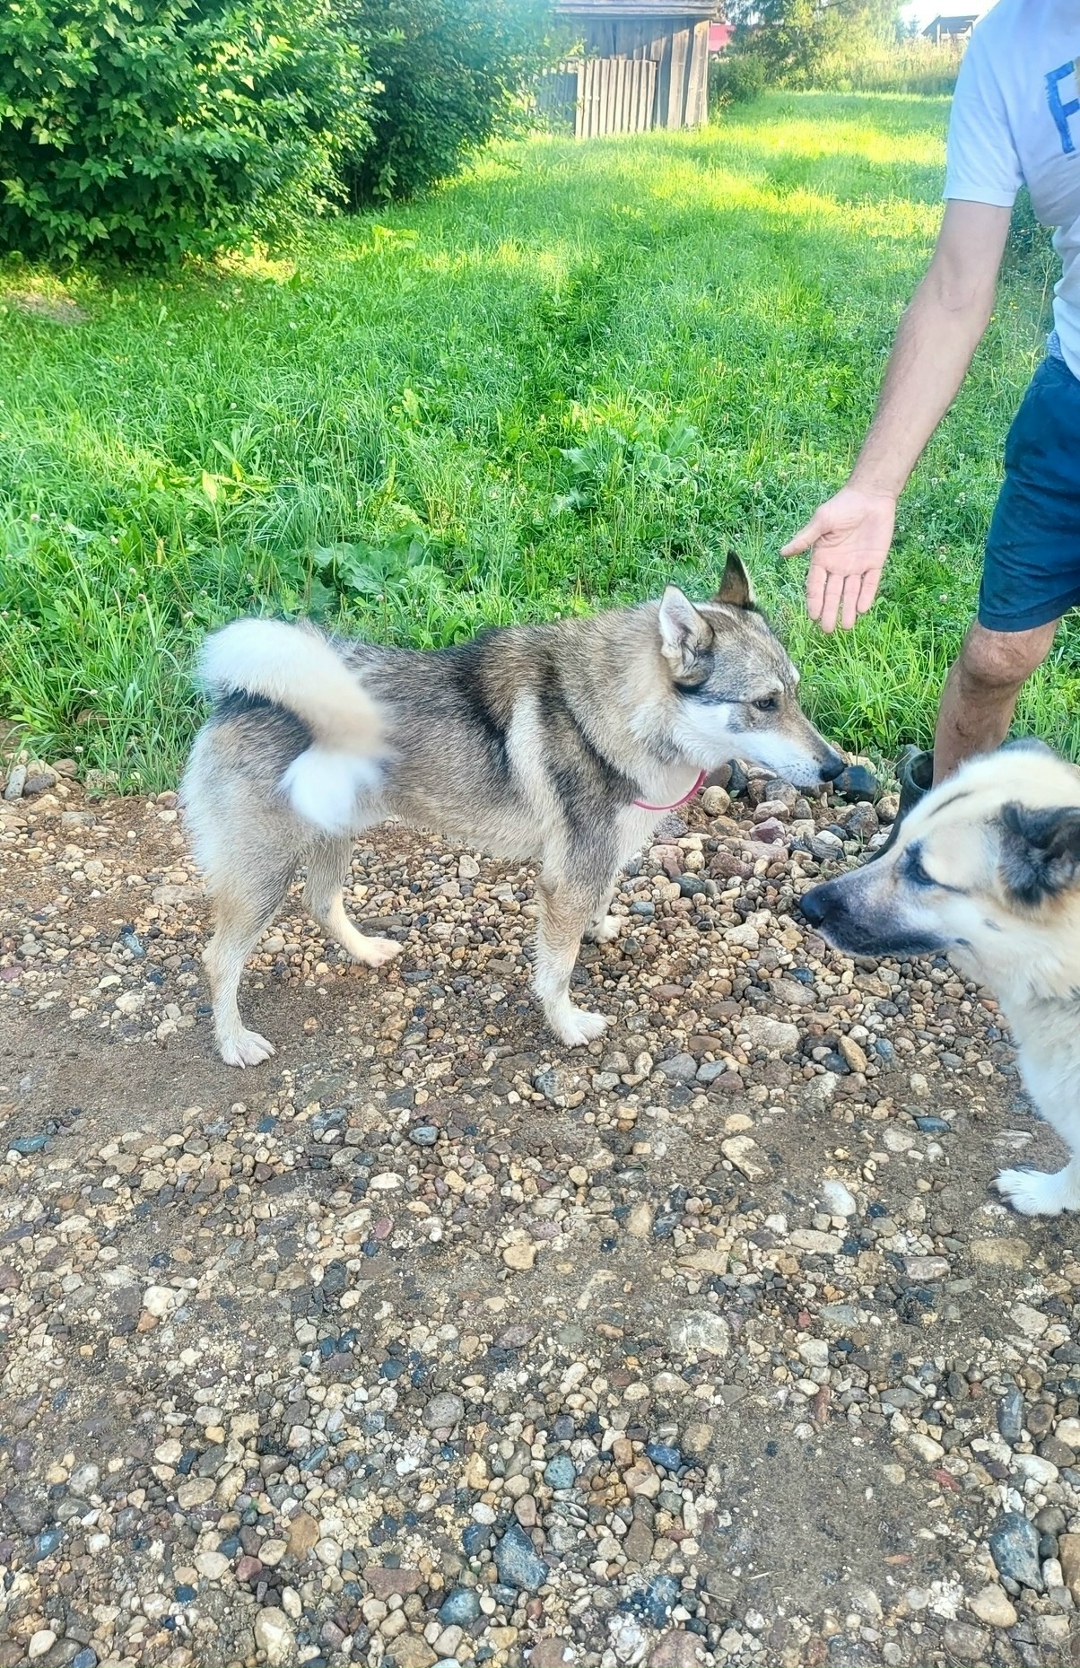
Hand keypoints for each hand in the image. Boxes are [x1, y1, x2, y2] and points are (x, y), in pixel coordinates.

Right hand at [781, 487, 896, 631]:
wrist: (870, 496)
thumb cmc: (842, 506)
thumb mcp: (821, 521)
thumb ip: (805, 539)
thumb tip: (783, 553)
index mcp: (822, 558)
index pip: (816, 584)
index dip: (814, 600)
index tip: (813, 615)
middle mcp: (838, 566)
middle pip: (833, 593)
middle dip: (830, 611)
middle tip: (828, 629)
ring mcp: (857, 566)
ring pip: (851, 592)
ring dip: (848, 609)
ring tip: (846, 626)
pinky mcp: (875, 563)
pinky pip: (870, 583)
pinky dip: (866, 595)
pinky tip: (862, 609)